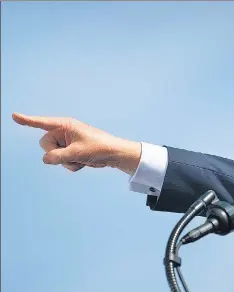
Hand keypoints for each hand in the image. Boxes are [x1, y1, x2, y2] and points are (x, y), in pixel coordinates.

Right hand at [12, 112, 140, 174]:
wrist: (114, 155)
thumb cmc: (99, 148)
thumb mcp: (77, 153)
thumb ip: (58, 156)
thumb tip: (45, 159)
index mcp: (66, 125)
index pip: (42, 123)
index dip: (27, 120)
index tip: (14, 116)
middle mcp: (64, 132)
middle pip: (45, 145)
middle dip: (56, 154)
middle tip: (74, 154)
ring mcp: (66, 142)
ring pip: (52, 156)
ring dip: (66, 162)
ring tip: (82, 159)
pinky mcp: (70, 152)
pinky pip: (61, 162)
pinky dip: (71, 165)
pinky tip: (83, 162)